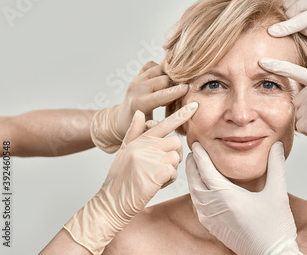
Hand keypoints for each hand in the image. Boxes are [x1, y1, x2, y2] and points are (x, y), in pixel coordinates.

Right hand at [64, 102, 197, 254]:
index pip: (163, 124)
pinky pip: (174, 172)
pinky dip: (168, 181)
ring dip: (170, 169)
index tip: (194, 105)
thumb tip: (139, 113)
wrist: (112, 201)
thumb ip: (134, 132)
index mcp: (139, 140)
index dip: (180, 115)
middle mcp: (145, 146)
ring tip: (154, 176)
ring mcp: (151, 159)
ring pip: (176, 157)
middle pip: (175, 142)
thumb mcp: (123, 152)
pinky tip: (154, 185)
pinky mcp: (157, 173)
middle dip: (173, 154)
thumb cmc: (119, 178)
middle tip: (162, 166)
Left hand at [91, 61, 188, 152]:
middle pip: (164, 79)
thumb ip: (165, 123)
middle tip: (183, 91)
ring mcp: (136, 80)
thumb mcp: (151, 129)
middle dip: (175, 84)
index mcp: (140, 103)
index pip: (162, 94)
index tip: (188, 89)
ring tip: (174, 85)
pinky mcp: (137, 75)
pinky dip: (160, 69)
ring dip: (169, 75)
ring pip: (159, 69)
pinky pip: (152, 65)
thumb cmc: (138, 127)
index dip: (177, 91)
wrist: (121, 120)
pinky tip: (163, 78)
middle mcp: (137, 88)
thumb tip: (181, 116)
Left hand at [186, 142, 301, 254]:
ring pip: (194, 195)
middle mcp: (215, 208)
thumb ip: (276, 167)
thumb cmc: (275, 229)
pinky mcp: (215, 228)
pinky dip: (196, 195)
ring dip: (192, 180)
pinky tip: (201, 192)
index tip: (196, 144)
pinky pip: (198, 208)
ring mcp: (212, 220)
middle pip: (195, 182)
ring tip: (195, 168)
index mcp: (227, 197)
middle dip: (192, 166)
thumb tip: (277, 146)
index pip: (206, 170)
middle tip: (193, 153)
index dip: (200, 156)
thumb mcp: (278, 194)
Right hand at [268, 0, 306, 39]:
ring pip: (287, 2)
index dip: (285, 28)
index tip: (272, 32)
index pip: (300, 21)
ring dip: (292, 9)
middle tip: (304, 21)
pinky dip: (292, 0)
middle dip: (292, 19)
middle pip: (290, 12)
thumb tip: (293, 27)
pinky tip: (304, 1)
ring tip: (305, 11)